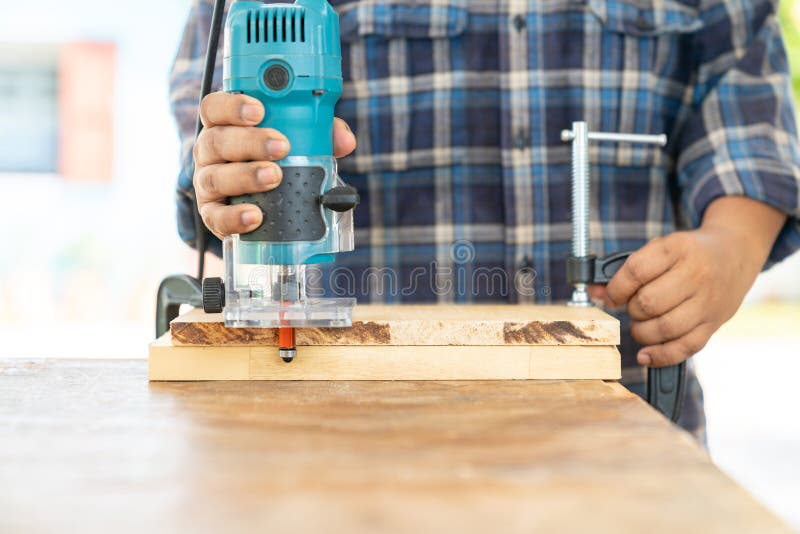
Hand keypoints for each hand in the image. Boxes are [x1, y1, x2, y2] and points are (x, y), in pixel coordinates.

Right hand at [193, 92, 356, 238]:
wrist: (257, 204)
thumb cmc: (273, 161)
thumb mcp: (293, 143)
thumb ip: (319, 135)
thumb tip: (346, 140)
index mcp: (224, 126)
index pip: (215, 108)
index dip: (232, 106)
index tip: (259, 110)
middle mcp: (210, 153)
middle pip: (217, 141)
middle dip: (250, 142)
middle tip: (281, 146)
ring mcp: (207, 184)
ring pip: (215, 177)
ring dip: (246, 176)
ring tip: (274, 177)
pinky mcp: (212, 215)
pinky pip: (216, 216)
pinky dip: (235, 217)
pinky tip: (255, 216)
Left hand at [597, 197, 784, 366]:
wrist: (735, 254)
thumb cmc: (686, 253)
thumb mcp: (659, 249)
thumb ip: (625, 271)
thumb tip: (593, 293)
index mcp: (678, 248)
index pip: (636, 272)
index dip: (616, 288)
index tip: (611, 296)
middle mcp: (697, 275)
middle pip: (649, 302)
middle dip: (631, 310)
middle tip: (633, 308)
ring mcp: (708, 302)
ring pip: (665, 327)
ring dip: (642, 332)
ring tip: (641, 325)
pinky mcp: (714, 324)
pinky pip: (685, 347)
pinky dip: (661, 356)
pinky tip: (645, 355)